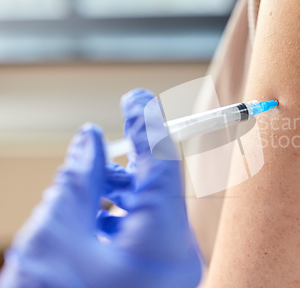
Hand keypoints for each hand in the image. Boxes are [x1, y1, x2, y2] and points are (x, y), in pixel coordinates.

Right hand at [0, 89, 201, 287]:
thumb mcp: (56, 238)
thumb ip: (76, 181)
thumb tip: (89, 142)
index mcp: (163, 237)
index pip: (163, 159)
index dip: (147, 122)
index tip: (137, 97)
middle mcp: (177, 253)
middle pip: (156, 187)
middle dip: (121, 168)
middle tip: (93, 155)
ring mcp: (170, 271)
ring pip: (147, 214)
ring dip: (113, 198)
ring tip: (81, 195)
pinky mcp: (159, 282)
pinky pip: (143, 239)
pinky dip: (114, 225)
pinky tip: (89, 227)